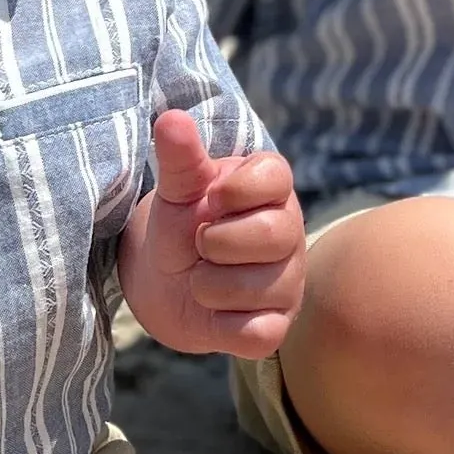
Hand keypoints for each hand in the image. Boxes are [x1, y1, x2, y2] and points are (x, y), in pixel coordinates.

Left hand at [117, 111, 303, 359]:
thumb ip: (179, 158)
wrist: (162, 282)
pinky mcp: (277, 327)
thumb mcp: (175, 190)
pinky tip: (214, 312)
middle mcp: (291, 232)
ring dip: (209, 286)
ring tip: (202, 278)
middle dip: (216, 243)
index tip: (211, 200)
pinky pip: (259, 333)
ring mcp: (289, 282)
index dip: (234, 192)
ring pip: (259, 288)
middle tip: (201, 245)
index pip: (276, 177)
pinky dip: (223, 326)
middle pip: (272, 236)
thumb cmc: (178, 225)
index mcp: (273, 188)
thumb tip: (171, 119)